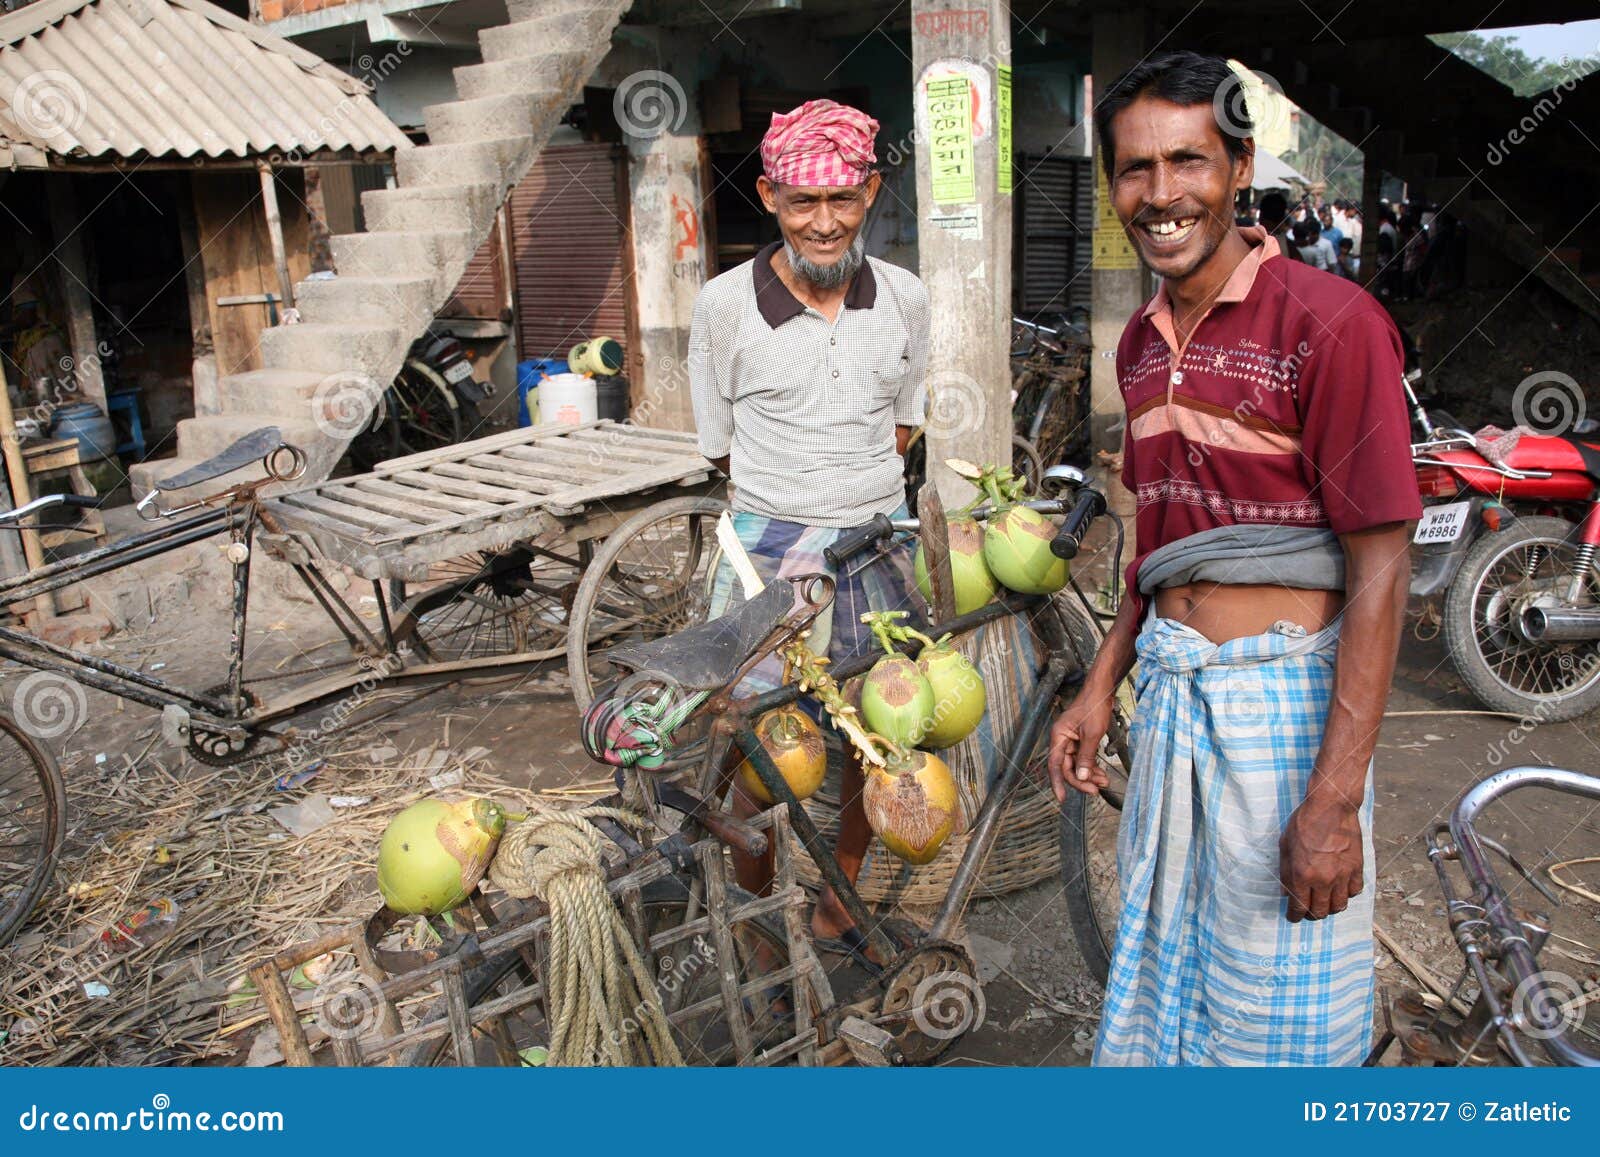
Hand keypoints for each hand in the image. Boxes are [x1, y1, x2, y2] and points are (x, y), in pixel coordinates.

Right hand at [1047, 690, 1113, 801]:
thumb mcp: (1092, 734)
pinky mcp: (1080, 740)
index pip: (1055, 764)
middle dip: (1082, 780)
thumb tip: (1081, 777)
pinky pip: (1083, 758)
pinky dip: (1092, 766)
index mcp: (1059, 736)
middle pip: (1068, 767)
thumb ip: (1086, 757)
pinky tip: (1101, 773)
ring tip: (1104, 781)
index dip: (1058, 782)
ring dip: (1089, 774)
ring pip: (1077, 764)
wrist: (1102, 691)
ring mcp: (1071, 740)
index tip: (1062, 798)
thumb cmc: (1094, 707)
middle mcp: (1062, 740)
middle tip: (1096, 790)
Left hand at [1278, 795, 1363, 921]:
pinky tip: (1340, 889)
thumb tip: (1285, 892)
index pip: (1299, 907)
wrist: (1331, 807)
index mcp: (1302, 875)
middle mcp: (1324, 880)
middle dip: (1312, 915)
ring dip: (1330, 908)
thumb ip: (1285, 872)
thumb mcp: (1285, 846)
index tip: (1293, 917)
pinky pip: (1354, 892)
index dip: (1295, 916)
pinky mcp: (1357, 868)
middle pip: (1320, 912)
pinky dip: (1347, 894)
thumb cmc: (1304, 823)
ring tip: (1324, 902)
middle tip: (1308, 911)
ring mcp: (1343, 876)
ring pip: (1339, 906)